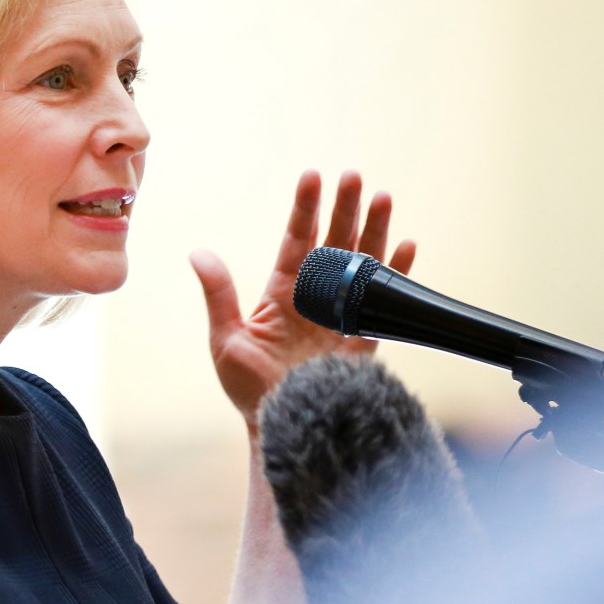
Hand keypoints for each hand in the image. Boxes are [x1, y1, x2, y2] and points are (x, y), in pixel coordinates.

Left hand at [190, 170, 415, 427]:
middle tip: (354, 176)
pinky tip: (406, 245)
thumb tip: (198, 252)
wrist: (283, 427)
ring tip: (383, 196)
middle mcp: (316, 297)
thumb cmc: (250, 390)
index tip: (312, 175)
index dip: (305, 208)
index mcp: (283, 293)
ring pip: (363, 261)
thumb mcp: (227, 340)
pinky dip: (396, 273)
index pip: (297, 240)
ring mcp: (342, 314)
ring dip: (374, 230)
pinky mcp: (365, 338)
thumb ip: (219, 295)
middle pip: (335, 242)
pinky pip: (384, 299)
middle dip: (345, 208)